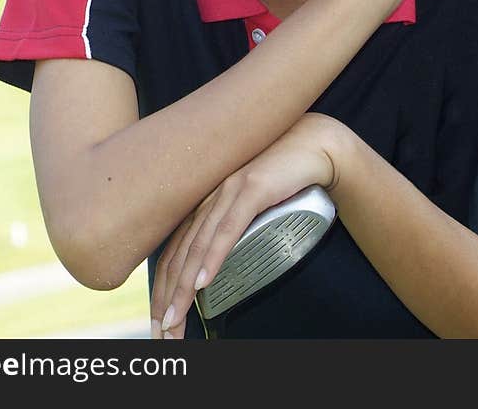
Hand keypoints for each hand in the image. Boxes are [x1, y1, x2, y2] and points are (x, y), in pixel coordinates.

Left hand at [149, 113, 345, 338]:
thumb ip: (231, 225)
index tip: (161, 320)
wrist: (316, 145)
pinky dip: (212, 258)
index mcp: (205, 201)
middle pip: (178, 254)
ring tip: (175, 319)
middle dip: (168, 298)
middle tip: (165, 332)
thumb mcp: (250, 205)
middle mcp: (209, 195)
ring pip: (197, 246)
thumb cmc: (285, 177)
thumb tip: (219, 264)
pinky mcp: (251, 187)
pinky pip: (227, 229)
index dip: (163, 288)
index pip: (174, 251)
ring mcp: (228, 190)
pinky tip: (202, 282)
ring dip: (183, 288)